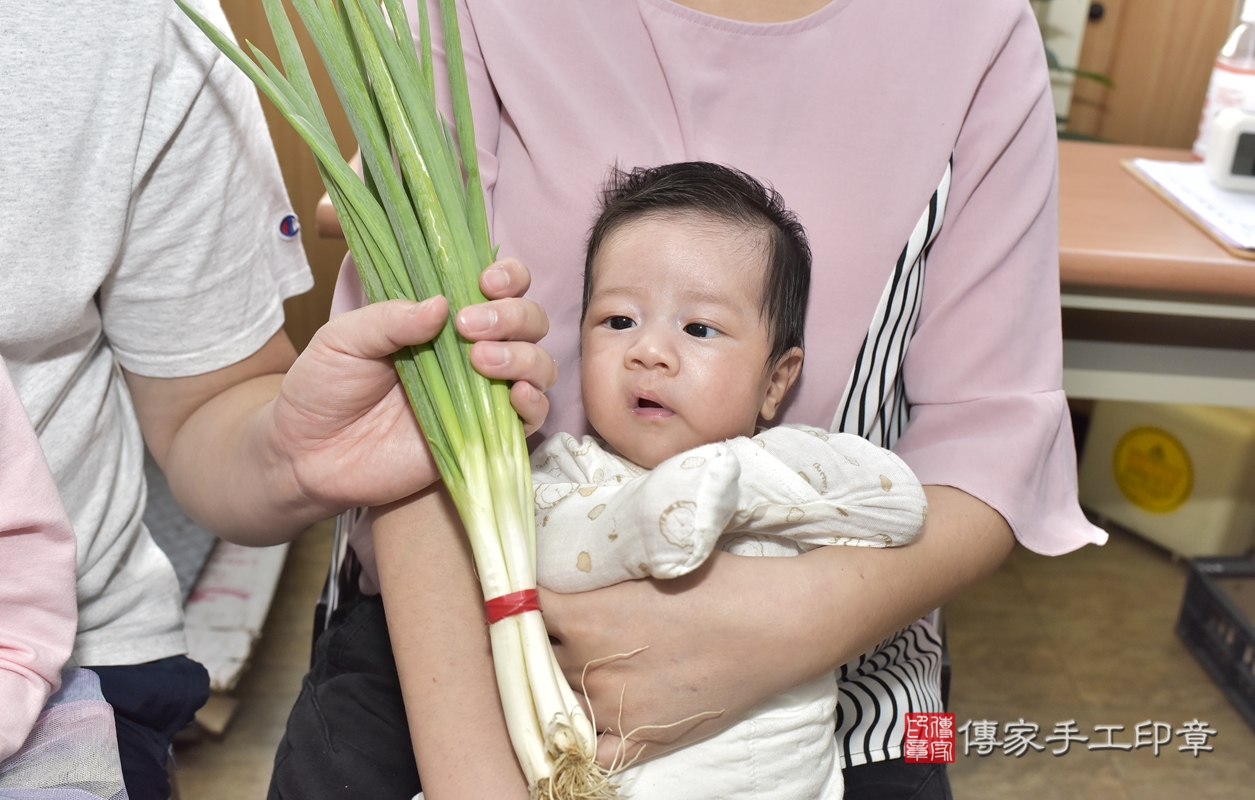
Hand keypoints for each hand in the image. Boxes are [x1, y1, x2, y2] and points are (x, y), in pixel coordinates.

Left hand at [273, 258, 555, 511]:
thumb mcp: (343, 340)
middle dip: (513, 315)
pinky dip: (534, 402)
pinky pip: (532, 417)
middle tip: (469, 326)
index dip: (508, 276)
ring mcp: (483, 395)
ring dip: (524, 356)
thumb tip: (441, 304)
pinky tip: (514, 396)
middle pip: (529, 320)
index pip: (498, 286)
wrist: (307, 456)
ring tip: (481, 361)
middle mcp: (472, 351)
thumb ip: (389, 319)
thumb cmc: (323, 389)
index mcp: (442, 318)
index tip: (485, 282)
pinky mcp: (485, 438)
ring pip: (539, 364)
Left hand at [540, 485, 1014, 768]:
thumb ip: (599, 574)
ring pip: (566, 697)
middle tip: (585, 621)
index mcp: (587, 616)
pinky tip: (604, 713)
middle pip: (545, 654)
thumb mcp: (650, 558)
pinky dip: (594, 736)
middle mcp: (592, 667)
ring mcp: (617, 709)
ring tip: (602, 659)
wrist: (782, 622)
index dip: (531, 600)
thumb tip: (564, 568)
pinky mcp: (645, 738)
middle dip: (556, 638)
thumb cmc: (723, 578)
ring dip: (574, 680)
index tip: (544, 593)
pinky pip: (597, 750)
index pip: (525, 610)